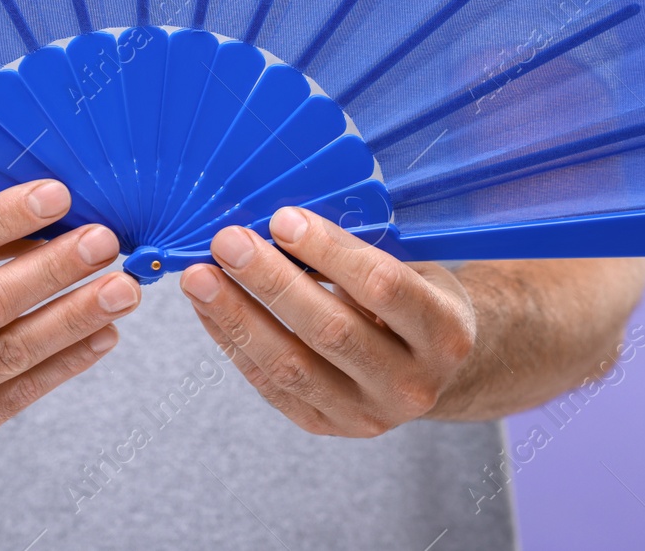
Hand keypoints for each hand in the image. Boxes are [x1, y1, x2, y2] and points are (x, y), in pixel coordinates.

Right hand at [0, 179, 140, 443]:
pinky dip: (69, 361)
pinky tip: (106, 332)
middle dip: (52, 269)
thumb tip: (59, 213)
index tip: (60, 194)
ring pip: (9, 352)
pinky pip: (21, 392)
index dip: (6, 217)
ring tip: (122, 289)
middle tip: (103, 241)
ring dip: (74, 318)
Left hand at [180, 207, 475, 437]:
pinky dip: (233, 342)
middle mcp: (412, 383)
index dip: (328, 251)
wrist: (435, 370)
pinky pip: (270, 386)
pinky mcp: (327, 426)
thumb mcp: (412, 266)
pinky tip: (208, 308)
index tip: (282, 218)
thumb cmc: (415, 300)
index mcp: (445, 331)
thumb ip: (356, 250)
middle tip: (227, 242)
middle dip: (271, 281)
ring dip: (237, 316)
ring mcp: (368, 414)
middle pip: (331, 330)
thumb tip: (276, 221)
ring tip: (199, 277)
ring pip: (292, 366)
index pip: (382, 286)